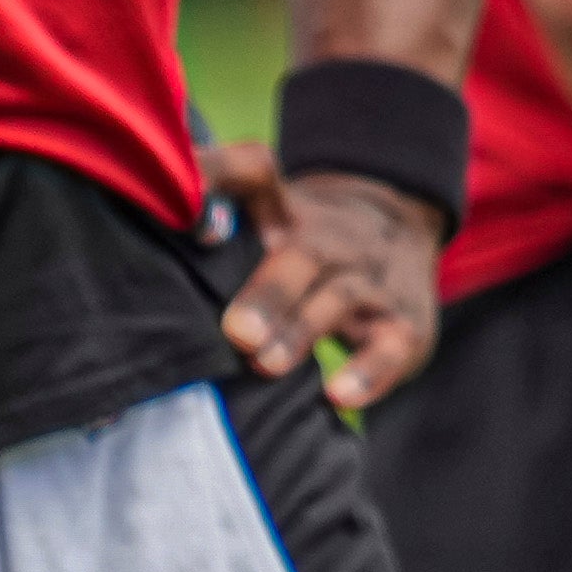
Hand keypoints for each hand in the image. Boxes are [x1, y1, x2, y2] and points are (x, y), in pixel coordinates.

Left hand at [205, 140, 447, 410]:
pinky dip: (370, 372)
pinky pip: (393, 346)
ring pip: (342, 298)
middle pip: (306, 255)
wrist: (398, 228)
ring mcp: (373, 280)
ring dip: (305, 330)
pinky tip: (340, 395)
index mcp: (286, 211)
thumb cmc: (303, 240)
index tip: (200, 230)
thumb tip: (165, 223)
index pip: (254, 176)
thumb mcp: (263, 214)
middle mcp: (333, 239)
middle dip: (271, 293)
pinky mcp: (405, 324)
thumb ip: (212, 210)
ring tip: (267, 365)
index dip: (225, 186)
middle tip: (238, 331)